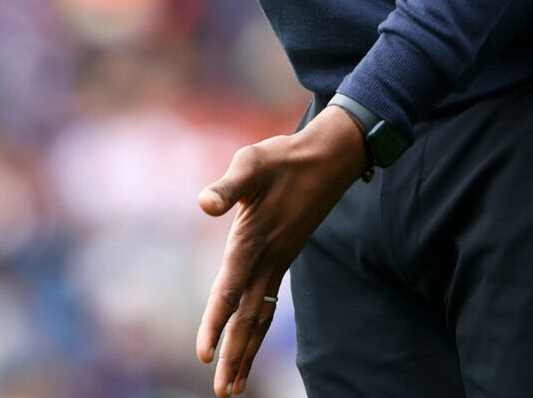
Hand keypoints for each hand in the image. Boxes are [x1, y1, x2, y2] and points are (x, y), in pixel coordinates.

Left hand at [195, 105, 367, 395]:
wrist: (328, 157)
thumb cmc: (283, 157)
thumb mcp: (250, 162)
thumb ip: (227, 186)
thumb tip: (204, 203)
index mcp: (253, 240)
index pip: (230, 289)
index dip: (215, 321)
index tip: (204, 355)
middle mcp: (267, 259)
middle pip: (248, 318)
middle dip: (235, 356)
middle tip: (223, 392)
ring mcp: (279, 262)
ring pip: (261, 316)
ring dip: (247, 351)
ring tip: (234, 386)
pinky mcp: (283, 259)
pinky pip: (269, 304)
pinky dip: (257, 328)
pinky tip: (250, 343)